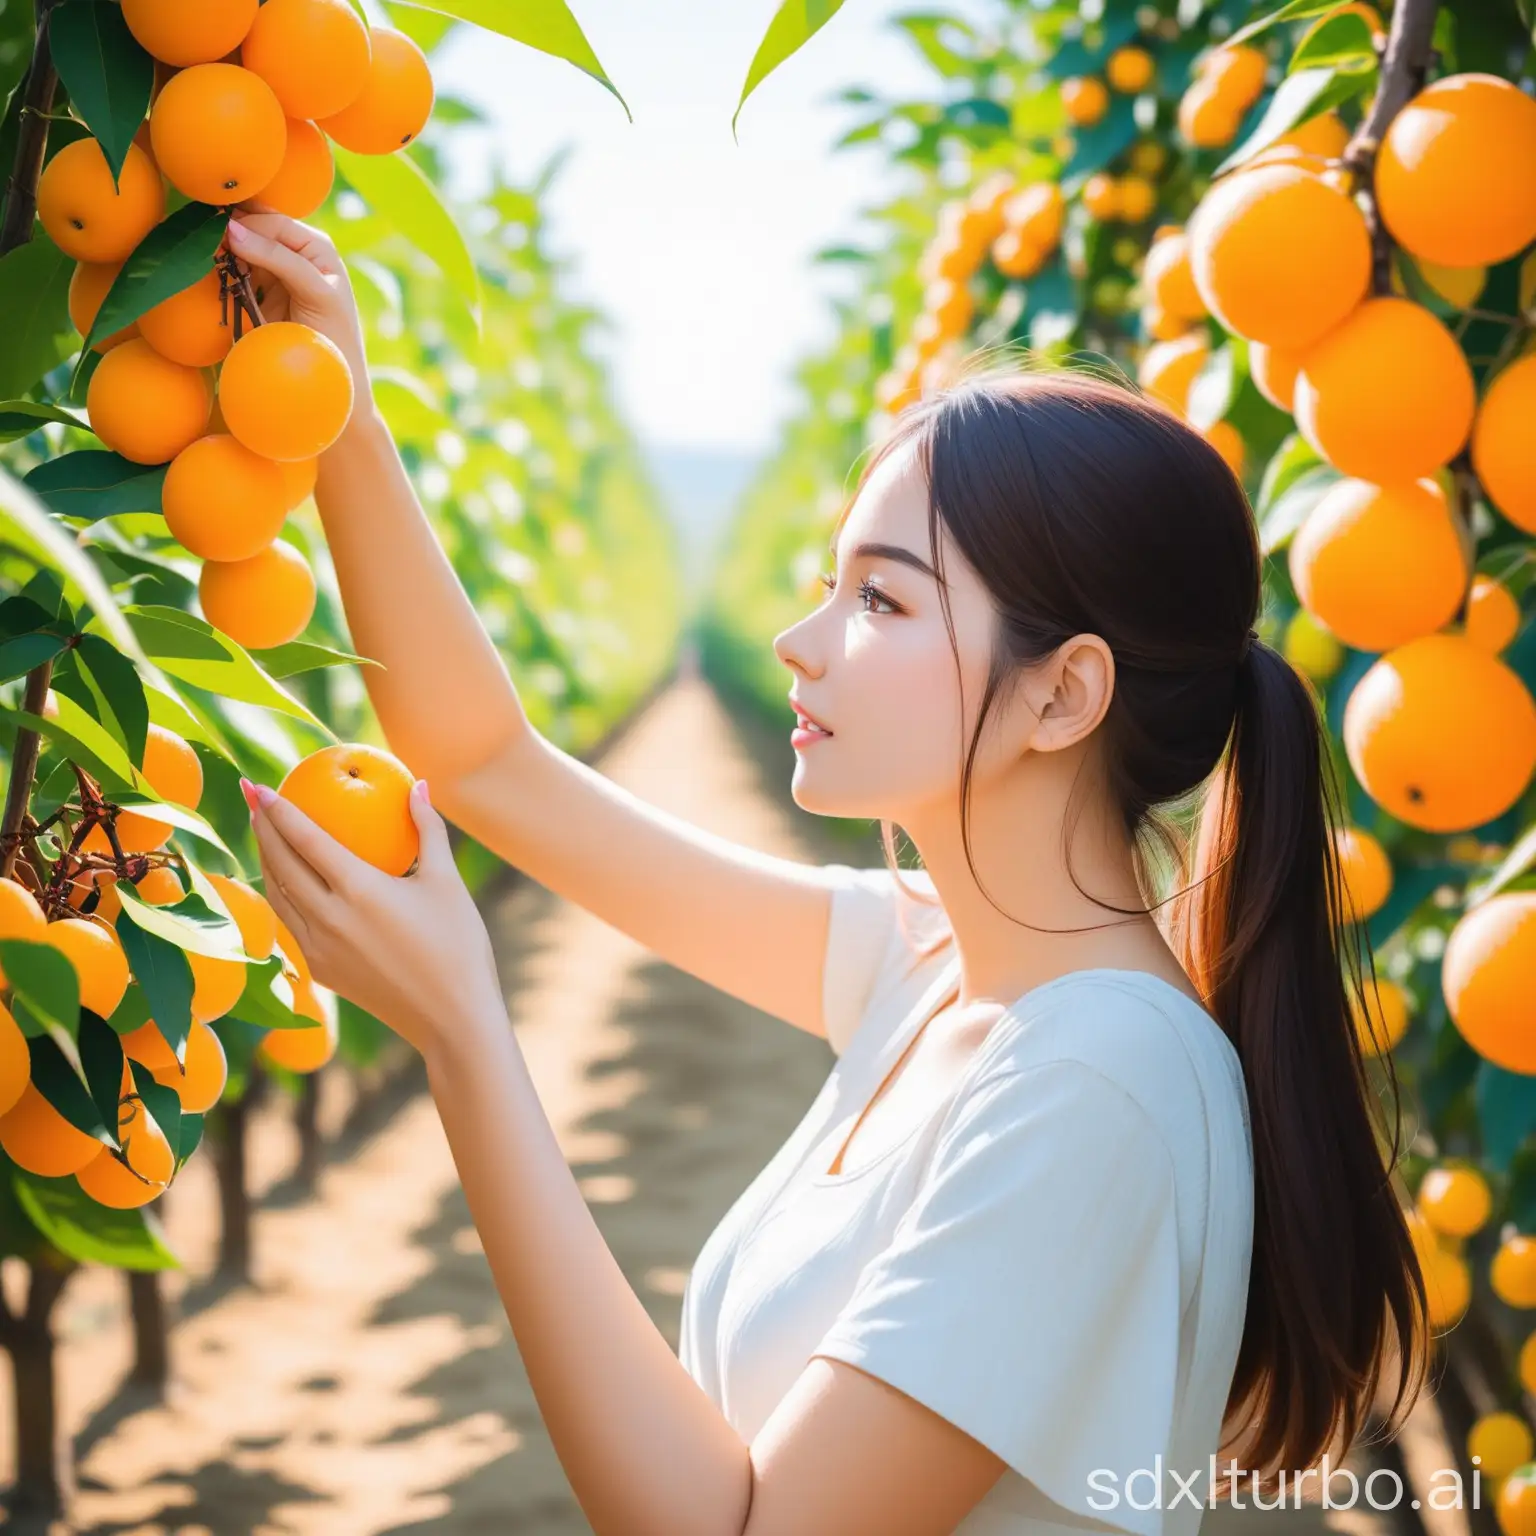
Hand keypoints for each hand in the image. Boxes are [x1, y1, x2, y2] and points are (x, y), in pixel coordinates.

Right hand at [224, 202, 372, 409]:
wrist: (328, 383)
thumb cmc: (333, 338)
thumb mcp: (316, 293)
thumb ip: (279, 259)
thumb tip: (231, 229)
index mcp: (316, 246)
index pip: (273, 222)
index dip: (246, 223)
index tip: (219, 235)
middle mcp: (296, 252)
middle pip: (254, 228)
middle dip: (231, 232)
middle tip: (207, 243)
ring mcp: (274, 271)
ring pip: (240, 246)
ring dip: (222, 249)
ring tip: (210, 257)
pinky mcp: (257, 291)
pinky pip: (233, 270)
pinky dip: (222, 268)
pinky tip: (214, 271)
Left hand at [241, 775, 503, 1055]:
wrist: (452, 1019)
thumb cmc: (458, 945)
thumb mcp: (447, 881)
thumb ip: (428, 828)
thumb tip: (417, 784)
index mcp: (359, 891)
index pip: (305, 840)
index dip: (278, 810)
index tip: (259, 786)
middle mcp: (329, 919)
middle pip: (280, 864)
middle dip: (261, 827)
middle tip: (252, 798)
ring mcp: (320, 949)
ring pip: (278, 897)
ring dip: (266, 861)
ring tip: (263, 835)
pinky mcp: (322, 972)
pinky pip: (291, 925)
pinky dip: (282, 896)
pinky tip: (286, 885)